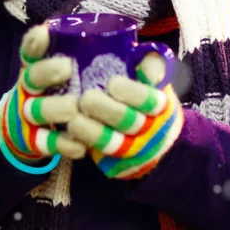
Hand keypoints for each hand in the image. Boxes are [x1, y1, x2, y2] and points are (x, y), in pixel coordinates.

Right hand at [0, 24, 85, 163]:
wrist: (24, 130)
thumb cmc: (58, 92)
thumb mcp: (62, 73)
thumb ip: (88, 59)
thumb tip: (134, 45)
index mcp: (36, 67)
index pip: (31, 50)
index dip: (35, 41)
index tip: (44, 31)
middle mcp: (28, 88)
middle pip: (32, 77)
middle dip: (47, 70)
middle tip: (67, 67)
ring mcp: (29, 115)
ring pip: (37, 110)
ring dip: (55, 107)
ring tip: (73, 107)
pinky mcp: (35, 141)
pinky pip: (48, 142)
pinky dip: (64, 143)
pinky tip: (80, 145)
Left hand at [66, 53, 183, 179]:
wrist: (156, 138)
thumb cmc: (148, 97)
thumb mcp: (155, 79)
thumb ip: (151, 65)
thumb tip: (146, 64)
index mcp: (160, 105)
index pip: (148, 100)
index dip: (131, 92)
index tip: (112, 83)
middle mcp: (149, 131)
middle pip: (127, 122)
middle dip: (105, 110)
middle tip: (85, 98)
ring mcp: (133, 151)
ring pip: (111, 144)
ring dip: (90, 131)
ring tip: (72, 119)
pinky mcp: (116, 165)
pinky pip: (99, 159)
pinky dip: (83, 146)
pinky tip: (68, 136)